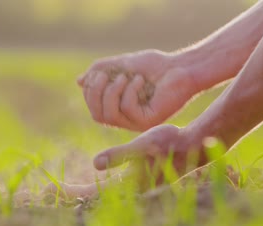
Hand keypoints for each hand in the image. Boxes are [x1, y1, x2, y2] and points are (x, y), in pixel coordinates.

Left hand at [44, 124, 208, 198]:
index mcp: (127, 185)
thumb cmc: (168, 143)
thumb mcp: (143, 146)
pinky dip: (94, 185)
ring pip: (100, 193)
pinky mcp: (135, 179)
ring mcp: (132, 185)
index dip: (69, 192)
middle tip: (48, 191)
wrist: (192, 146)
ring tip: (63, 187)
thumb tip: (96, 164)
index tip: (49, 189)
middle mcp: (128, 189)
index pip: (91, 193)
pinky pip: (108, 187)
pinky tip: (88, 179)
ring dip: (80, 191)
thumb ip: (120, 155)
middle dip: (70, 194)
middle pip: (92, 196)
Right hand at [78, 50, 197, 130]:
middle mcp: (126, 119)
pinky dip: (131, 90)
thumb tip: (80, 81)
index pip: (94, 108)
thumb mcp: (122, 65)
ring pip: (110, 115)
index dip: (90, 91)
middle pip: (97, 115)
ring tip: (125, 76)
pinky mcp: (148, 121)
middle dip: (96, 92)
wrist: (182, 67)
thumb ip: (101, 72)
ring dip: (112, 91)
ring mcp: (137, 122)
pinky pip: (128, 109)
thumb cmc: (155, 66)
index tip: (98, 72)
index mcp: (119, 107)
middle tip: (105, 74)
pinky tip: (142, 80)